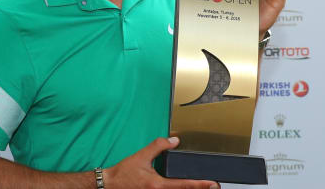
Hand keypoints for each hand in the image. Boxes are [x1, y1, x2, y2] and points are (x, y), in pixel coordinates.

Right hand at [103, 137, 218, 188]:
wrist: (111, 185)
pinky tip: (183, 186)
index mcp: (157, 185)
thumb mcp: (141, 156)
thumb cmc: (123, 173)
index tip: (212, 183)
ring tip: (201, 185)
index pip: (184, 185)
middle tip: (213, 186)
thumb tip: (174, 141)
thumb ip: (159, 147)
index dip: (200, 184)